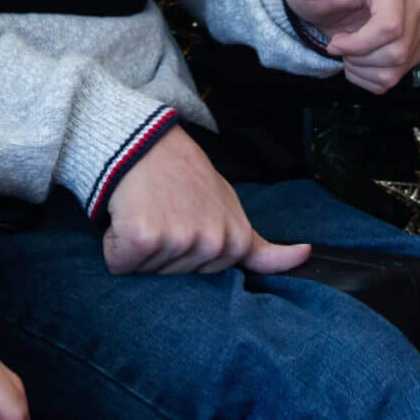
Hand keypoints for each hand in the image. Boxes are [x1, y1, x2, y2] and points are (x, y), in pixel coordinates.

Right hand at [102, 127, 310, 275]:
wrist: (145, 141)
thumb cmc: (184, 176)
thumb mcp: (231, 207)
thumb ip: (259, 245)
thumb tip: (305, 255)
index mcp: (235, 241)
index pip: (202, 278)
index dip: (186, 252)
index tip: (187, 223)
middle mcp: (211, 244)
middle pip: (171, 278)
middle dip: (161, 251)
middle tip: (162, 212)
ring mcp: (179, 241)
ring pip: (144, 272)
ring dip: (138, 246)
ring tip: (146, 210)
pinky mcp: (143, 238)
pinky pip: (119, 263)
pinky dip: (114, 244)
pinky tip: (126, 216)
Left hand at [285, 0, 419, 94]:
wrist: (326, 5)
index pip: (390, 27)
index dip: (358, 45)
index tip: (334, 43)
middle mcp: (413, 0)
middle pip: (397, 51)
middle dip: (359, 58)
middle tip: (338, 46)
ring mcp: (418, 25)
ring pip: (398, 68)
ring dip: (363, 69)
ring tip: (347, 51)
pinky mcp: (416, 47)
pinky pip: (397, 78)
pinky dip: (370, 78)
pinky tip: (358, 59)